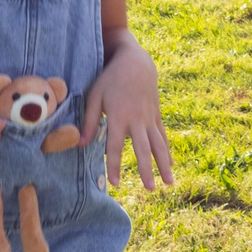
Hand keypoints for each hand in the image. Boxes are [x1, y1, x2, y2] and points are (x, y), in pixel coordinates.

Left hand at [84, 39, 172, 190]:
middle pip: (143, 149)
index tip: (115, 184)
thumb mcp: (95, 96)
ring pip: (159, 145)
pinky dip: (167, 152)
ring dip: (164, 165)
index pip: (116, 145)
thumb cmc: (110, 79)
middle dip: (147, 170)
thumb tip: (80, 145)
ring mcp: (149, 118)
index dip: (115, 165)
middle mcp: (137, 119)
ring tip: (169, 183)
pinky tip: (171, 166)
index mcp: (119, 115)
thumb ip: (88, 121)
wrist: (135, 62)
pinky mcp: (156, 115)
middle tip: (150, 189)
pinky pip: (163, 136)